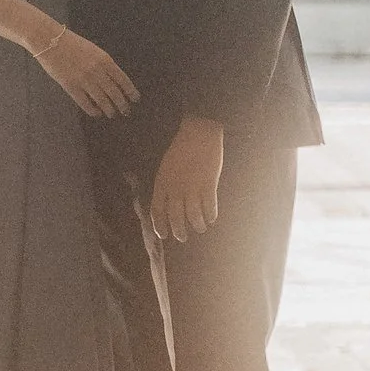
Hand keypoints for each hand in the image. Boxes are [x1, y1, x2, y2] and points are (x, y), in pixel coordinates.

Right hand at [35, 25, 138, 119]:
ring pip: (101, 100)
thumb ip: (104, 64)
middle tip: (126, 111)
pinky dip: (92, 110)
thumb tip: (113, 81)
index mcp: (104, 60)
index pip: (122, 79)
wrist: (50, 40)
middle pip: (114, 92)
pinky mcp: (71, 87)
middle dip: (121, 103)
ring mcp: (84, 80)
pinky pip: (85, 102)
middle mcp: (97, 71)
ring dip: (109, 109)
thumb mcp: (93, 50)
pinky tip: (96, 113)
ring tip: (112, 114)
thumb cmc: (72, 43)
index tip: (135, 99)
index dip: (130, 91)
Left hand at [150, 114, 224, 242]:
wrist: (199, 133)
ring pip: (193, 216)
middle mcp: (176, 189)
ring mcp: (192, 188)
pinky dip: (211, 215)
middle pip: (175, 218)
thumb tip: (169, 204)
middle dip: (179, 231)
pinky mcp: (209, 185)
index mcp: (162, 183)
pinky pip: (209, 207)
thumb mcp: (166, 166)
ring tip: (200, 228)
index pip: (157, 211)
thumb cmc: (181, 148)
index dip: (160, 226)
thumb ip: (167, 185)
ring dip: (197, 225)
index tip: (164, 235)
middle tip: (183, 237)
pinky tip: (212, 218)